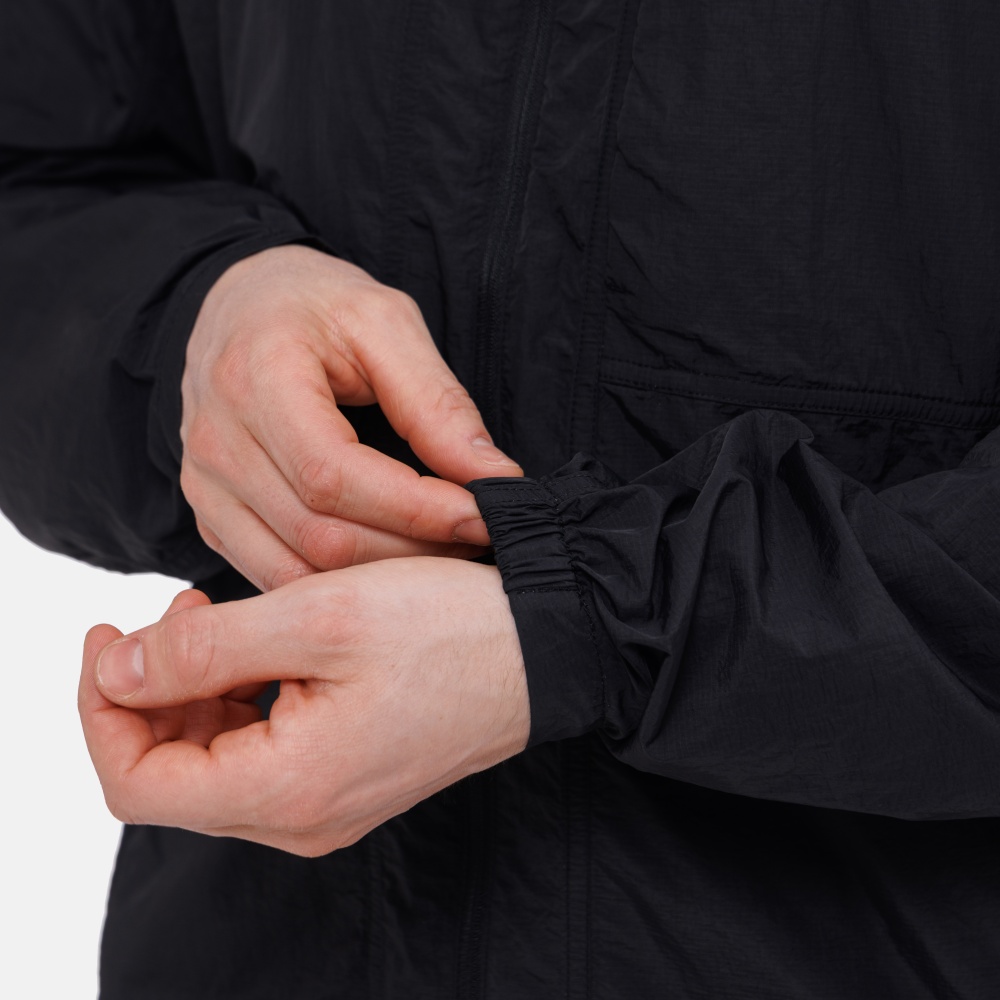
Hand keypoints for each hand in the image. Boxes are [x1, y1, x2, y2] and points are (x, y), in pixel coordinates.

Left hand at [79, 559, 529, 855]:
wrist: (548, 648)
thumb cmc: (450, 627)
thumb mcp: (320, 617)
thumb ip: (205, 648)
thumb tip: (118, 670)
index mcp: (288, 789)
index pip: (136, 782)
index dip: (100, 707)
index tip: (110, 633)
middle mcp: (303, 819)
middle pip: (169, 779)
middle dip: (145, 696)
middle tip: (166, 614)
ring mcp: (327, 806)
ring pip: (211, 767)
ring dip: (190, 695)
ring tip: (212, 618)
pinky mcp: (347, 781)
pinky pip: (259, 757)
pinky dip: (235, 703)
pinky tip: (258, 648)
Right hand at [180, 245, 521, 590]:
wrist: (244, 304)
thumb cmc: (317, 305)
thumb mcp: (386, 324)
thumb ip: (438, 404)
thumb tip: (496, 477)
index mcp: (254, 377)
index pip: (334, 476)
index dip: (418, 509)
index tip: (485, 515)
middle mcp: (215, 441)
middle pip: (319, 533)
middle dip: (412, 550)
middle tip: (476, 539)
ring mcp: (204, 486)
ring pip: (298, 569)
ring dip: (382, 578)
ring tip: (442, 552)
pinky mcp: (212, 515)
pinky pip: (276, 576)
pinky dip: (339, 584)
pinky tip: (391, 562)